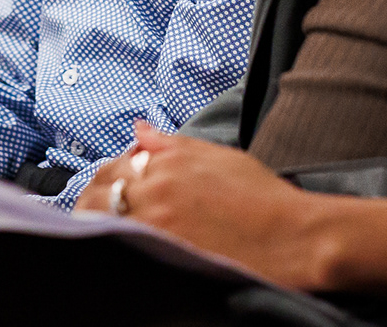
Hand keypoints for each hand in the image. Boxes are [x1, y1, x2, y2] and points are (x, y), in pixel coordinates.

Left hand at [74, 124, 336, 287]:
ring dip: (99, 224)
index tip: (110, 187)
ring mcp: (158, 228)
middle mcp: (156, 192)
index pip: (113, 168)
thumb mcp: (218, 155)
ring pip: (105, 223)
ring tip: (105, 232)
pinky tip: (123, 249)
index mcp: (166, 163)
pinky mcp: (166, 257)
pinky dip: (118, 245)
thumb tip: (138, 129)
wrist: (294, 236)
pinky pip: (124, 249)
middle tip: (94, 213)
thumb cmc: (262, 195)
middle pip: (100, 196)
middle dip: (91, 202)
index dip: (106, 178)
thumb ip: (171, 143)